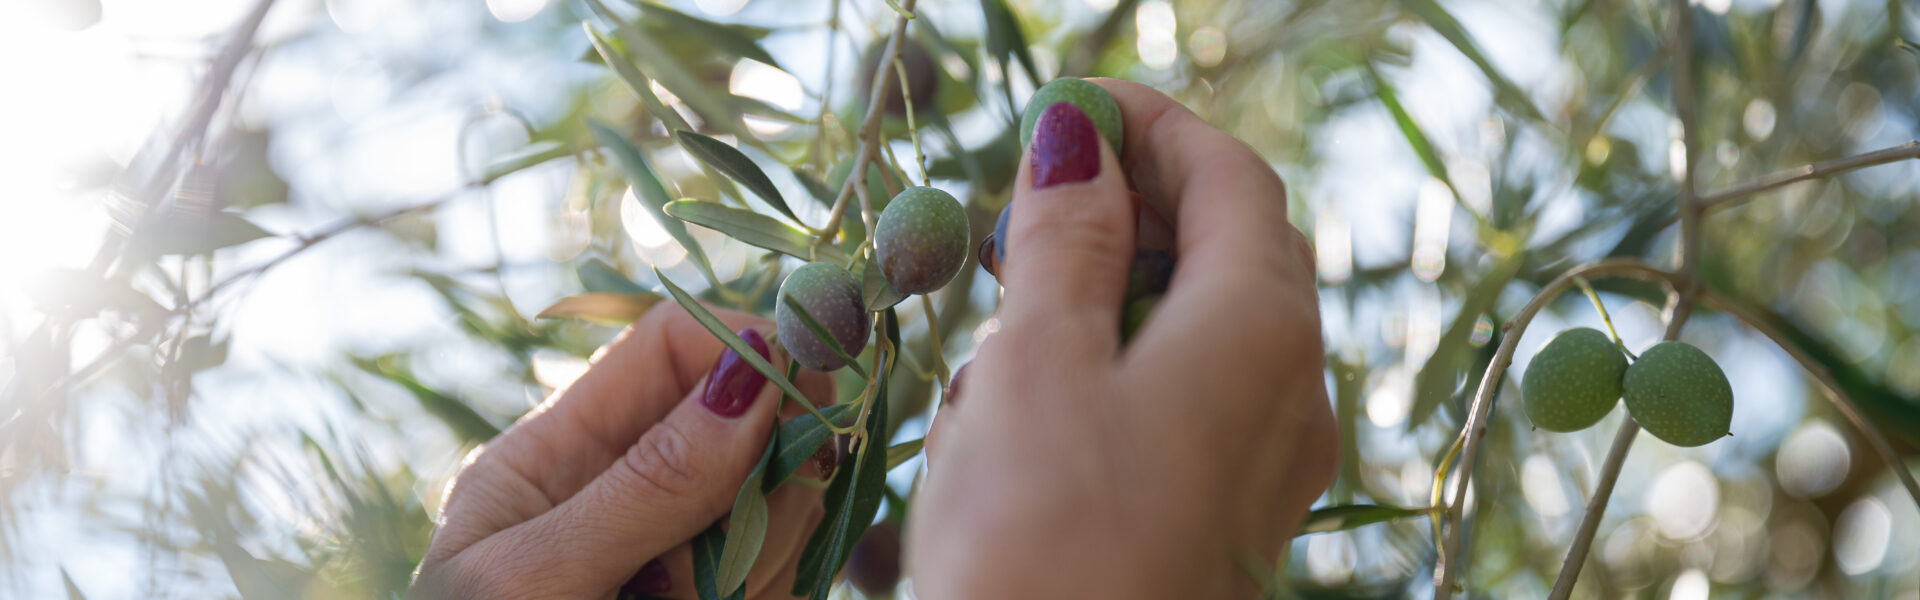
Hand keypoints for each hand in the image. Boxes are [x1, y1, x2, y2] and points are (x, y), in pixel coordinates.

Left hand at [412, 304, 835, 598]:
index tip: (811, 375)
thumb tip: (754, 378)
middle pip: (752, 421)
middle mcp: (629, 497)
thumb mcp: (534, 583)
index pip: (669, 346)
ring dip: (769, 546)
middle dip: (768, 467)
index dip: (747, 342)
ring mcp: (688, 557)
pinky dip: (775, 586)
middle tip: (735, 539)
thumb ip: (645, 487)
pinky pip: (793, 570)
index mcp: (555, 458)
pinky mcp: (730, 599)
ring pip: (787, 500)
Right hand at [909, 79, 1338, 597]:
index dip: (1153, 125)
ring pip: (1209, 328)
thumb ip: (1067, 239)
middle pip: (1235, 245)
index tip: (1070, 107)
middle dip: (1134, 206)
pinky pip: (1193, 403)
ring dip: (1121, 291)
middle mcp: (1295, 386)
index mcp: (1263, 325)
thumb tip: (1080, 136)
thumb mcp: (1038, 362)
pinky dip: (1127, 367)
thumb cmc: (1044, 539)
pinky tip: (1042, 401)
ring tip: (1015, 306)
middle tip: (1027, 201)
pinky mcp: (1232, 518)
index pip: (1232, 176)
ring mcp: (1274, 462)